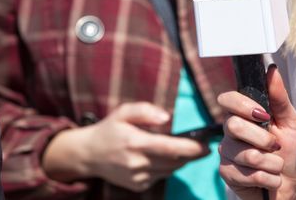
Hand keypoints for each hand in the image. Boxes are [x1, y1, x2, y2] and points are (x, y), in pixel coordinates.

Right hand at [43, 102, 208, 191]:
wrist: (88, 154)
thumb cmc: (110, 129)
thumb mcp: (123, 112)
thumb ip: (145, 110)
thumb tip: (166, 117)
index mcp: (135, 143)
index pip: (170, 148)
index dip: (191, 148)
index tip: (206, 145)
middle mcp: (137, 163)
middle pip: (175, 161)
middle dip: (192, 154)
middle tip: (203, 145)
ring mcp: (137, 177)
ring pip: (170, 170)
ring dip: (181, 160)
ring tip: (186, 148)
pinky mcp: (138, 185)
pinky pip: (161, 176)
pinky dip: (168, 167)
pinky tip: (165, 157)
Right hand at [218, 66, 295, 199]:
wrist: (295, 185)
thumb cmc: (292, 153)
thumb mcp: (292, 123)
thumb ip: (279, 98)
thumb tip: (271, 70)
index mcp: (244, 114)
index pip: (227, 99)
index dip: (243, 105)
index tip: (264, 115)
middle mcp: (231, 131)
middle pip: (233, 125)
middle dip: (263, 139)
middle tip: (276, 145)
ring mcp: (227, 153)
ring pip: (245, 153)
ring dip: (272, 163)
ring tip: (277, 165)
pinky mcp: (227, 174)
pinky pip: (245, 174)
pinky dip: (267, 179)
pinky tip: (270, 179)